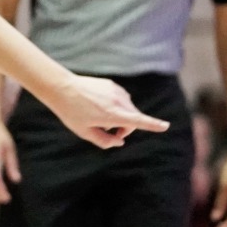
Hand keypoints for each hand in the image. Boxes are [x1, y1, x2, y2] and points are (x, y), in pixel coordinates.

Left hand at [40, 75, 169, 149]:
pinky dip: (114, 107)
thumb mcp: (85, 132)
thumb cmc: (71, 112)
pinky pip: (120, 100)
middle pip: (134, 119)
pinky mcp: (112, 85)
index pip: (138, 122)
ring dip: (120, 117)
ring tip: (98, 118)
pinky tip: (97, 106)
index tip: (166, 126)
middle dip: (126, 128)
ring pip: (127, 109)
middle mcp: (118, 101)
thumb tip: (120, 140)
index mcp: (113, 114)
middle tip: (111, 133)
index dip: (153, 125)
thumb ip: (104, 141)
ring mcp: (116, 91)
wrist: (61, 87)